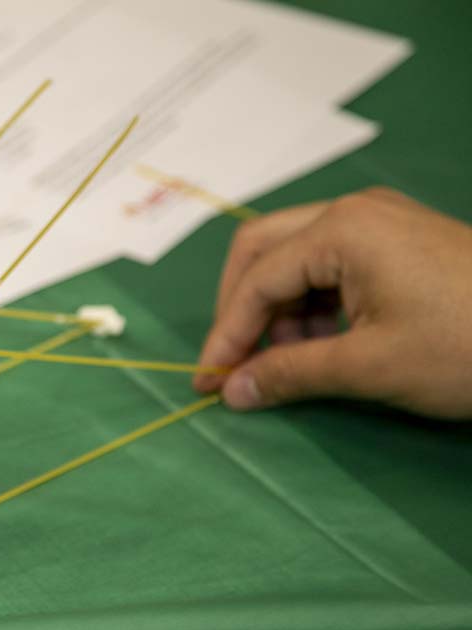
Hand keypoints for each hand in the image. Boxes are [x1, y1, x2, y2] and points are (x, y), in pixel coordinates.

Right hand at [195, 188, 471, 418]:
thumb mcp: (368, 367)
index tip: (208, 381)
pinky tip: (319, 344)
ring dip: (277, 309)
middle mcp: (352, 211)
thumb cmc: (464, 347)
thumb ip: (289, 374)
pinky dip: (311, 303)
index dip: (226, 334)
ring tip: (285, 363)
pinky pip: (330, 263)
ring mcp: (379, 221)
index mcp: (342, 230)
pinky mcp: (399, 240)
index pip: (257, 280)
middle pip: (262, 248)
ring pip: (295, 256)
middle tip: (234, 361)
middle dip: (240, 309)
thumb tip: (232, 392)